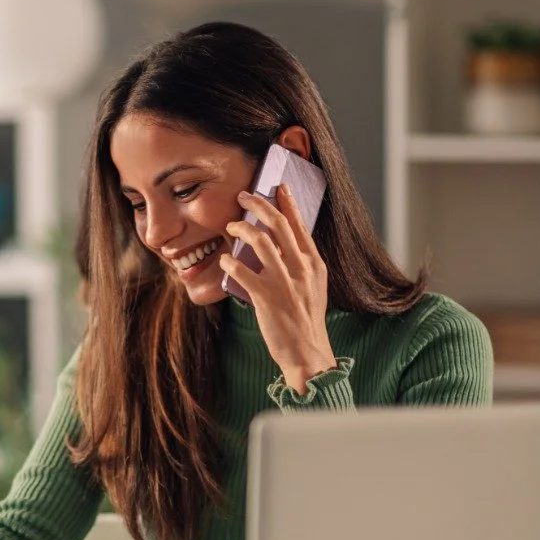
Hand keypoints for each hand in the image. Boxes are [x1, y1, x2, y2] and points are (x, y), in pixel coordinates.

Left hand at [219, 185, 334, 393]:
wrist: (307, 352)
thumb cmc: (305, 320)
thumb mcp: (313, 286)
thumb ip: (301, 264)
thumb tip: (282, 244)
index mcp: (314, 264)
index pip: (300, 225)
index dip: (287, 202)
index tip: (276, 187)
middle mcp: (302, 269)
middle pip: (279, 224)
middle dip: (258, 205)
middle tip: (243, 196)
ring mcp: (285, 283)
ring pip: (260, 241)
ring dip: (241, 228)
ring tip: (230, 227)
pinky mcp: (267, 298)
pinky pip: (242, 271)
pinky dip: (230, 262)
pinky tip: (224, 260)